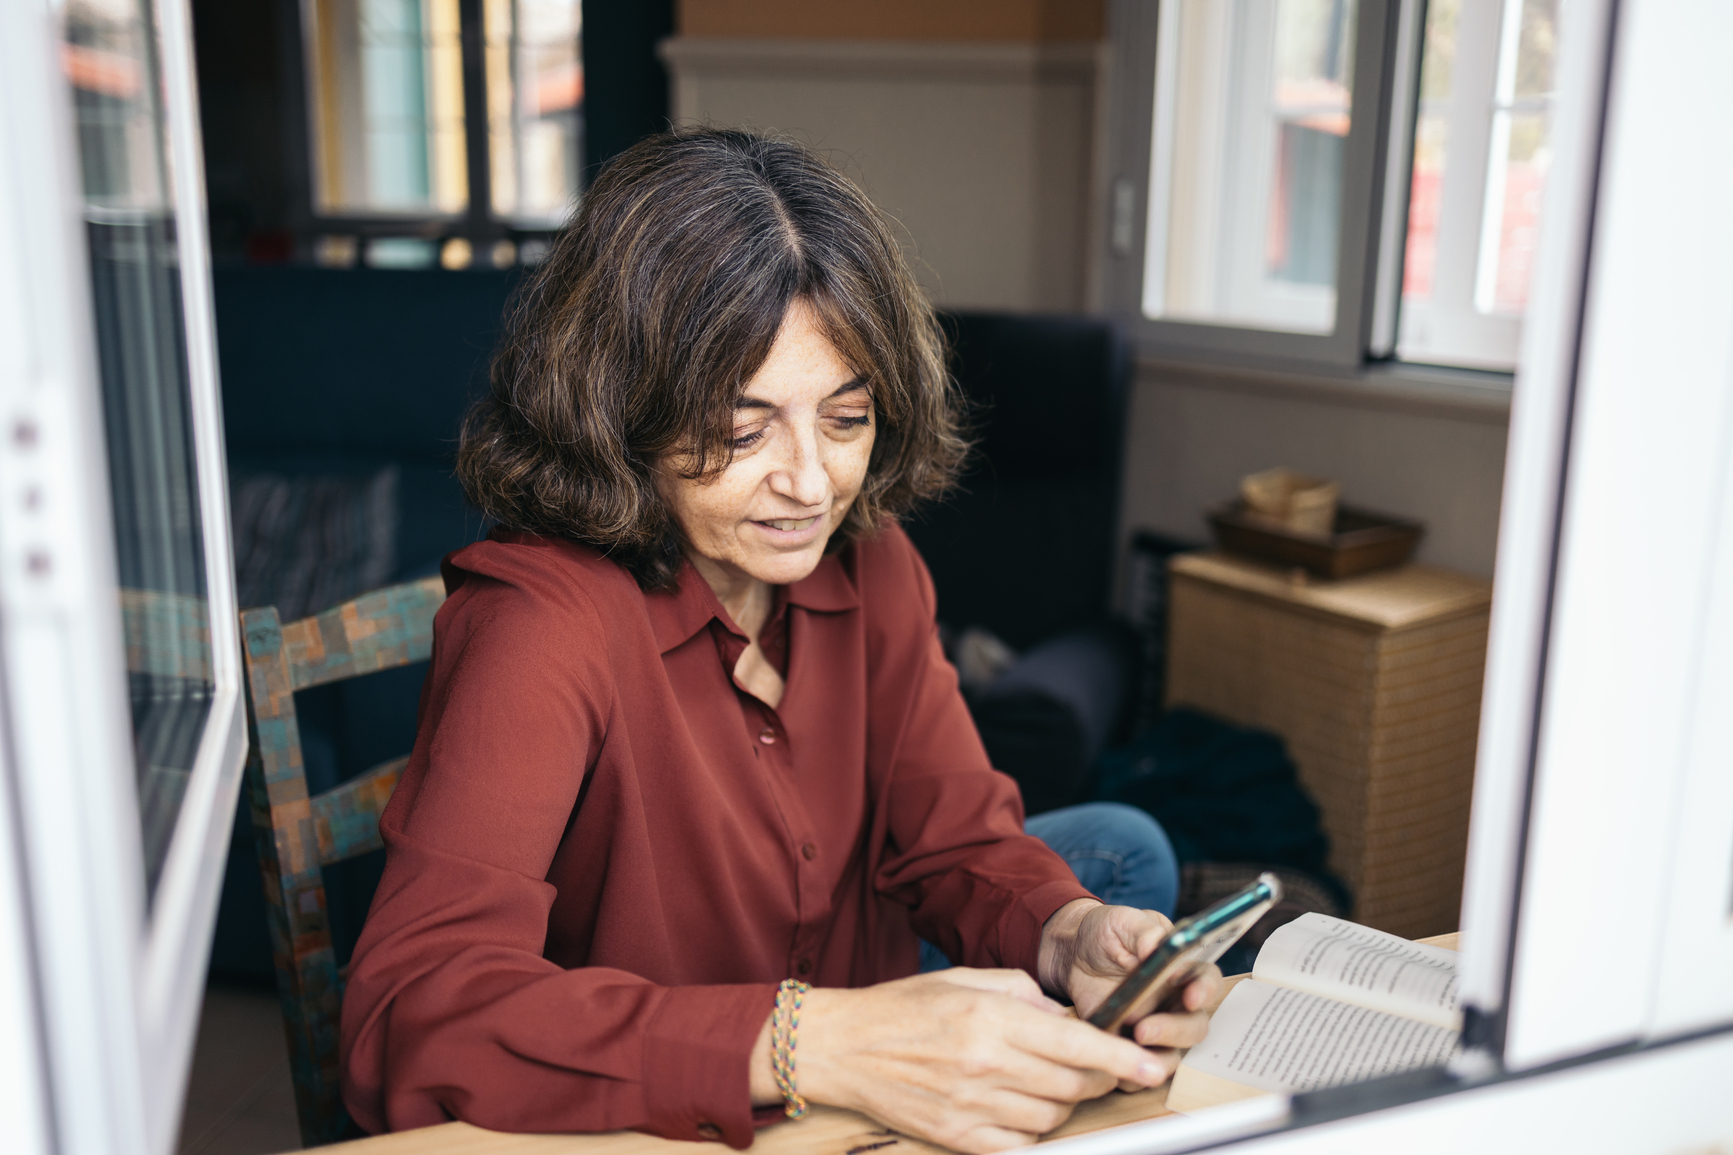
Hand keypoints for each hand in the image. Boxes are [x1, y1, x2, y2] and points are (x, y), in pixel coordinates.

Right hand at [756, 968, 1170, 1151]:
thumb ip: (1024, 993)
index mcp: (991, 1019)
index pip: (1076, 1046)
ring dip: (1061, 1103)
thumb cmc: (904, 1007)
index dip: (1122, 1059)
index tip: (1151, 1066)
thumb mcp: (966, 979)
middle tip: (1093, 1066)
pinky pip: (1019, 1147)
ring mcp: (972, 1107)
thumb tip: (1065, 1017)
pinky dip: (1031, 1132)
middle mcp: (987, 1065)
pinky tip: (1021, 1110)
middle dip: (1096, 1078)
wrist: (845, 1046)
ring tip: (1041, 1081)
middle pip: (1072, 1087)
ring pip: (1051, 1118)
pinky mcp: (958, 1138)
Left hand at [1039, 900, 1219, 1083]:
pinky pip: (1140, 1071)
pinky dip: (1130, 1073)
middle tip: (1145, 1029)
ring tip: (1128, 1044)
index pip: (1208, 982)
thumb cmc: (1107, 933)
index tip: (1191, 996)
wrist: (1075, 953)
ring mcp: (1157, 1027)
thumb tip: (1158, 947)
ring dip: (1156, 1058)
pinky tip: (1112, 1058)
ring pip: (1172, 1055)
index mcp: (1183, 969)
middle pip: (1195, 1027)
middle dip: (1175, 1032)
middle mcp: (1176, 1002)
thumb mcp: (1123, 922)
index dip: (1205, 991)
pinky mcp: (1132, 1046)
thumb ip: (1144, 932)